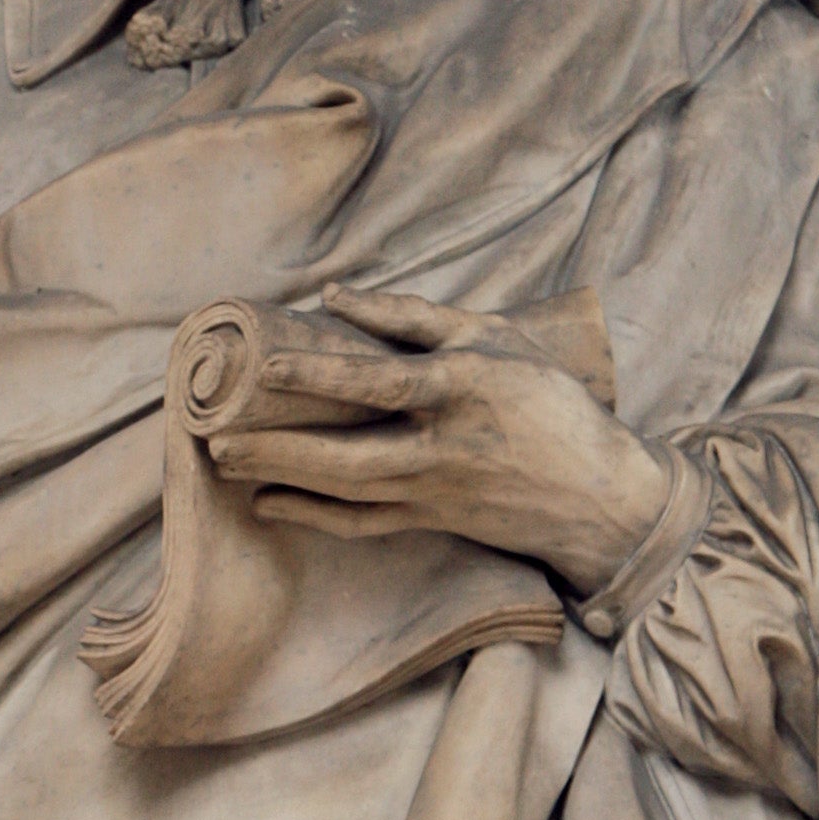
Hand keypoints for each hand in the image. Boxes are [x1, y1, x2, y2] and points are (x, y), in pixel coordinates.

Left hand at [203, 285, 675, 596]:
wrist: (600, 496)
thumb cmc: (549, 402)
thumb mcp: (495, 339)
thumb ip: (416, 316)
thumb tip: (335, 295)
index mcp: (464, 388)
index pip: (381, 381)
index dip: (322, 374)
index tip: (268, 367)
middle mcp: (446, 446)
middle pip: (349, 454)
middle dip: (279, 450)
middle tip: (218, 439)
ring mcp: (437, 491)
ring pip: (348, 492)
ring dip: (284, 479)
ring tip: (227, 464)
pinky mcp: (434, 521)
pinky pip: (363, 523)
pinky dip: (314, 516)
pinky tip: (270, 503)